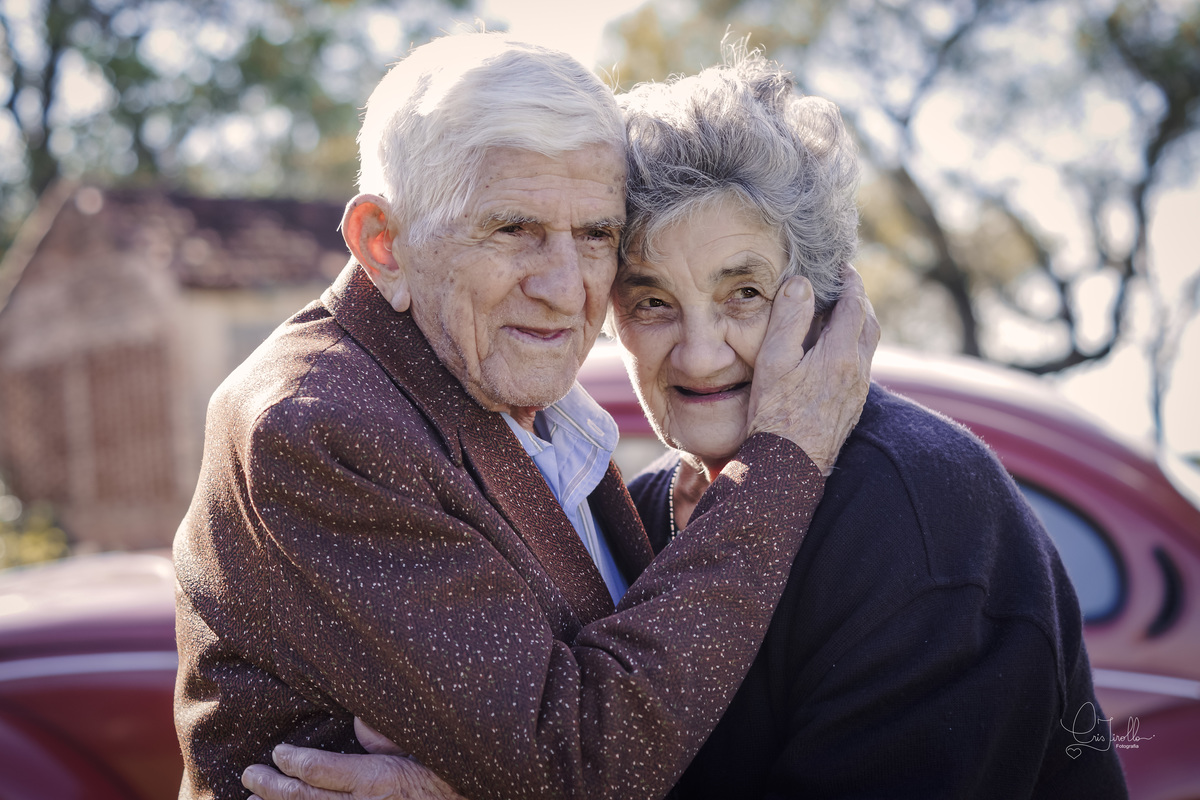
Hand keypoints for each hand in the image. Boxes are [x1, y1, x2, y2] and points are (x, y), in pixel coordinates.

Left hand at [242, 719, 465, 799]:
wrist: (466, 799)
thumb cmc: (448, 773)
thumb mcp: (422, 745)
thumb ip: (386, 736)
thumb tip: (357, 721)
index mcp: (377, 780)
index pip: (320, 770)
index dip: (292, 761)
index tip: (278, 752)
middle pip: (305, 799)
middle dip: (272, 788)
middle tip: (248, 775)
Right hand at [747, 266, 878, 474]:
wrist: (788, 466)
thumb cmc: (775, 415)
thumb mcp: (774, 361)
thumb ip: (790, 319)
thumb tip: (802, 283)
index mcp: (841, 355)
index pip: (855, 306)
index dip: (850, 283)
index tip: (842, 267)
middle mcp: (857, 373)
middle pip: (869, 325)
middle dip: (859, 301)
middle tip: (843, 287)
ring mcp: (857, 393)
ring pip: (866, 348)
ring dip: (857, 326)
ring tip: (837, 315)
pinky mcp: (851, 409)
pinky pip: (860, 368)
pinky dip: (852, 348)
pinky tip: (831, 354)